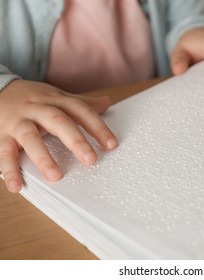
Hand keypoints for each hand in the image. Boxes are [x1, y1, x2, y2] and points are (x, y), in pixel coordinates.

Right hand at [0, 80, 117, 192]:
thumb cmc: (33, 98)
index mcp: (55, 100)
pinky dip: (9, 169)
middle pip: (58, 121)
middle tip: (91, 160)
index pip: (81, 111)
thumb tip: (107, 102)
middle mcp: (37, 109)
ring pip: (30, 137)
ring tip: (56, 176)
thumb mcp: (57, 97)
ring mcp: (18, 121)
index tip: (112, 145)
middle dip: (75, 140)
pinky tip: (17, 186)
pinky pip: (4, 152)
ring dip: (43, 157)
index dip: (97, 127)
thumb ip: (81, 103)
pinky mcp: (1, 134)